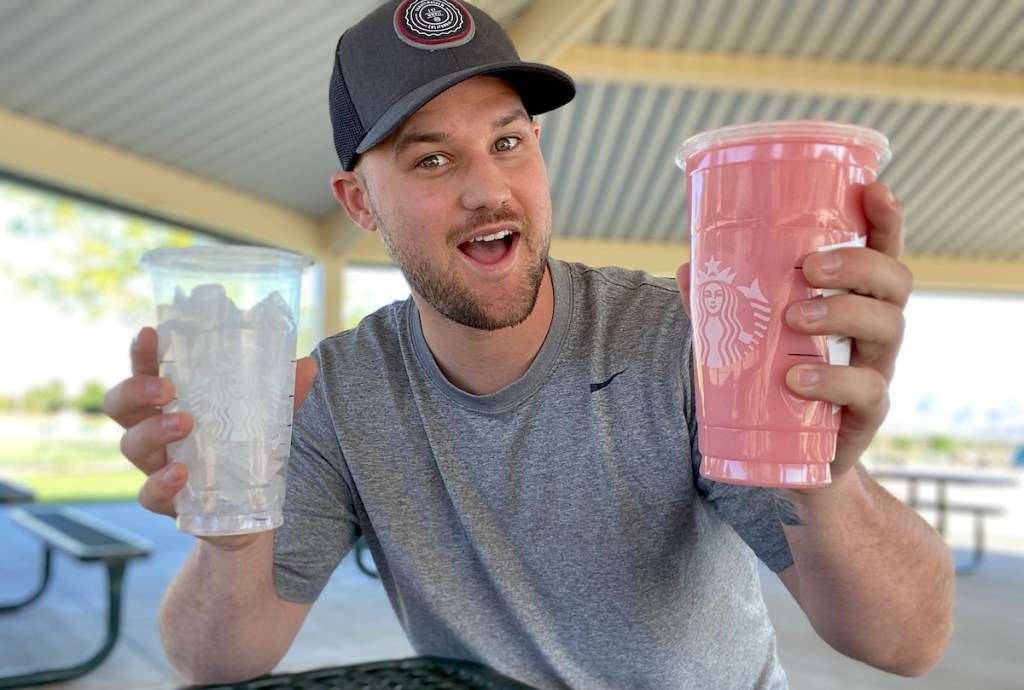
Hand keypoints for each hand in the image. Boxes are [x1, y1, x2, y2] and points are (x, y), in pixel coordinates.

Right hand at [102, 326, 318, 516]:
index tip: (151, 333)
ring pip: (131, 445)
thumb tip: (307, 365)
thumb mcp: (265, 419)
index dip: (142, 352)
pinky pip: (149, 493)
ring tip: (186, 424)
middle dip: (135, 390)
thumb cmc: (242, 451)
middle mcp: (153, 430)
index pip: (146, 370)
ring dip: (154, 430)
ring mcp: (154, 465)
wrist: (246, 515)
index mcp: (171, 402)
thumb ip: (283, 393)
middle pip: (120, 406)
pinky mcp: (165, 500)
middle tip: (167, 388)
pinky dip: (162, 482)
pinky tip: (181, 474)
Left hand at [677, 181, 911, 480]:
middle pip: (895, 282)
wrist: (791, 459)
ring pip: (888, 327)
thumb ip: (724, 304)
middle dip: (858, 264)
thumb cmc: (774, 381)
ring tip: (794, 318)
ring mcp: (877, 370)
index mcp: (854, 299)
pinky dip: (831, 381)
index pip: (883, 251)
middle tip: (809, 268)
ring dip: (842, 313)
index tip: (874, 189)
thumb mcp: (751, 337)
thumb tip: (687, 267)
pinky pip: (867, 390)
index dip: (886, 219)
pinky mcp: (867, 413)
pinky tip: (795, 379)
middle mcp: (876, 329)